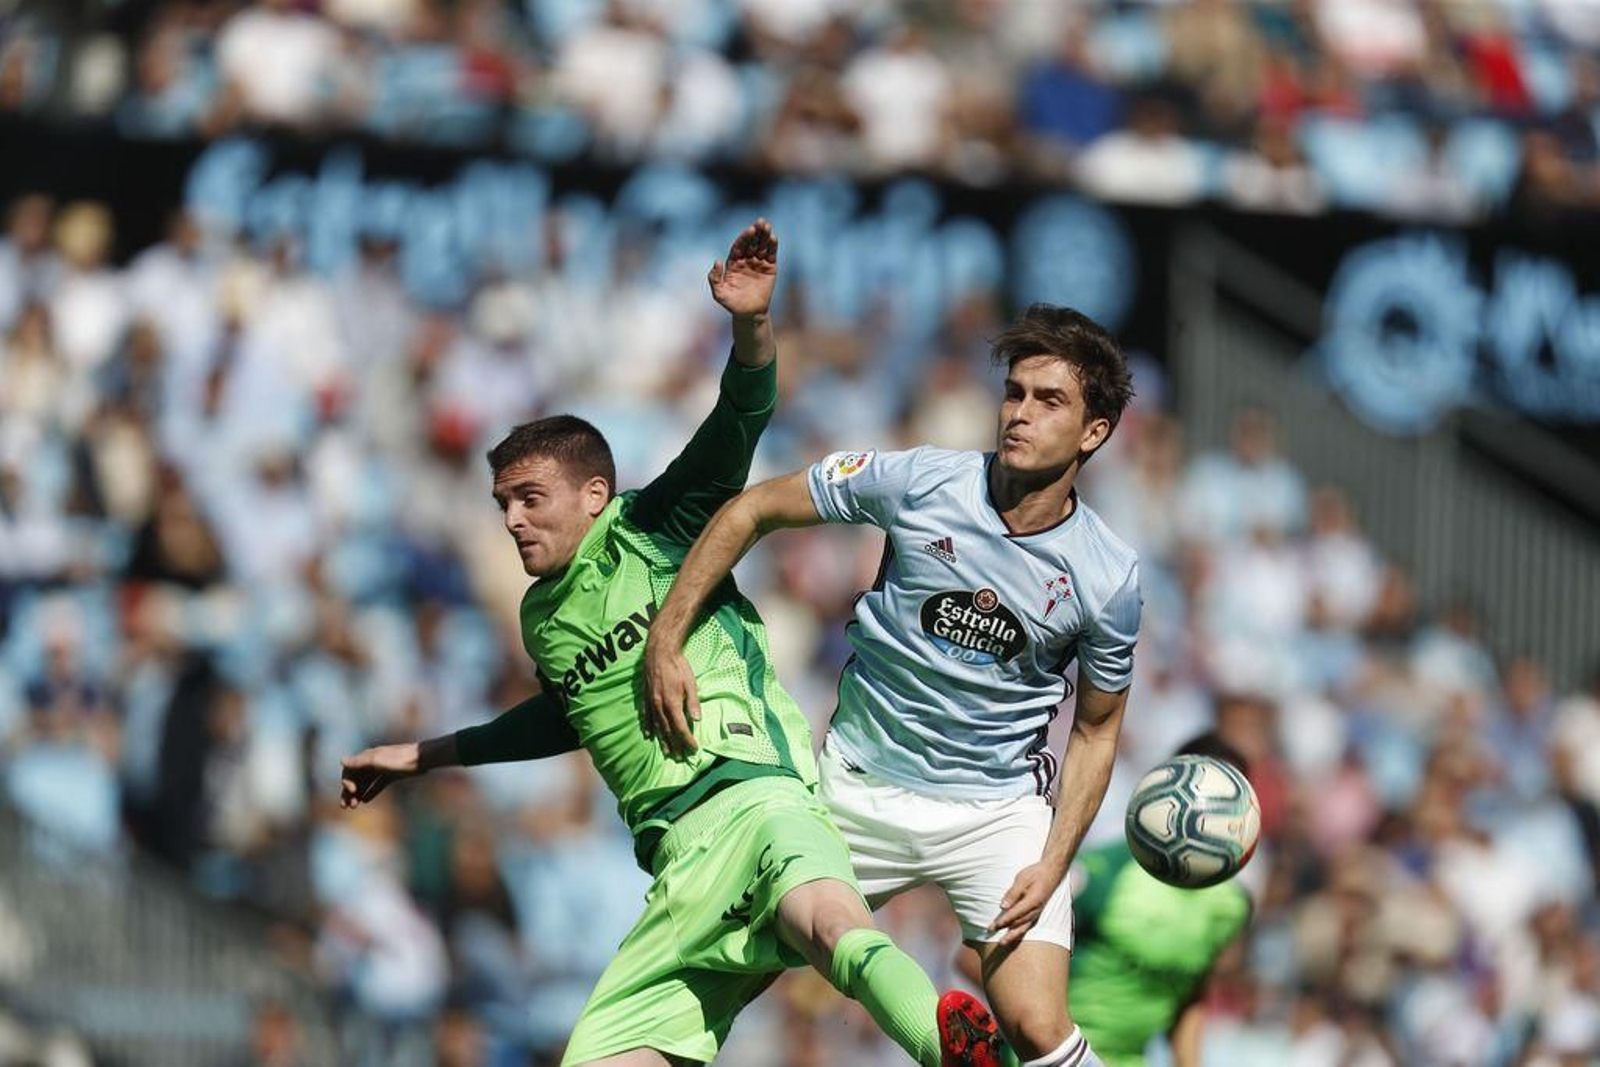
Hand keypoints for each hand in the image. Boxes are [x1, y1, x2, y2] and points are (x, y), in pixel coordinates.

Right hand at [339, 743, 421, 808]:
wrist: (421, 759)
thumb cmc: (398, 760)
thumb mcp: (377, 761)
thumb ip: (359, 762)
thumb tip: (341, 760)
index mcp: (367, 757)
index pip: (349, 770)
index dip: (347, 782)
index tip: (352, 791)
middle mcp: (372, 762)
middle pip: (356, 778)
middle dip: (349, 792)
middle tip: (346, 806)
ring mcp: (382, 768)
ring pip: (366, 782)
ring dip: (358, 794)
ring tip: (354, 806)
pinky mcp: (391, 775)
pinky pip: (377, 784)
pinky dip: (371, 792)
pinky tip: (366, 800)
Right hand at [641, 642, 700, 759]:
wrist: (659, 652)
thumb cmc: (678, 665)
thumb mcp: (690, 682)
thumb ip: (693, 702)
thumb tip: (697, 719)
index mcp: (673, 703)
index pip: (680, 727)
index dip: (687, 740)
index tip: (693, 748)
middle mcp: (660, 705)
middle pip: (668, 730)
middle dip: (675, 745)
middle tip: (680, 758)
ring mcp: (651, 702)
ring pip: (657, 726)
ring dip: (662, 740)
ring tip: (667, 752)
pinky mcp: (646, 697)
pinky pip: (646, 716)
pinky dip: (648, 726)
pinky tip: (649, 735)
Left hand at [709, 218, 777, 317]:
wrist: (749, 314)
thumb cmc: (732, 304)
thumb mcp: (719, 293)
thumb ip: (714, 278)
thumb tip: (717, 260)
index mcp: (733, 263)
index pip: (739, 247)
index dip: (744, 238)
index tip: (749, 230)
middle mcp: (746, 260)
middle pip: (751, 243)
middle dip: (755, 232)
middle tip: (760, 222)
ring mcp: (758, 263)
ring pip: (761, 246)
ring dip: (765, 235)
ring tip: (767, 226)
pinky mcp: (769, 268)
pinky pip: (771, 255)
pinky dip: (772, 246)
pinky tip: (773, 238)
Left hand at [988, 860, 1065, 946]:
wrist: (1051, 872)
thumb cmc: (1035, 874)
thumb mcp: (1022, 878)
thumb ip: (1013, 893)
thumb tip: (1003, 906)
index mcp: (1033, 900)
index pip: (1016, 913)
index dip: (1005, 920)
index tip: (995, 925)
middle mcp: (1036, 909)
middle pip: (1019, 922)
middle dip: (1005, 928)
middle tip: (991, 932)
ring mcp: (1037, 912)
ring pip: (1024, 926)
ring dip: (1012, 935)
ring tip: (1002, 942)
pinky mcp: (1036, 913)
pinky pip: (1028, 925)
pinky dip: (1020, 932)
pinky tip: (1013, 936)